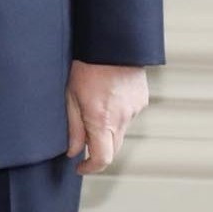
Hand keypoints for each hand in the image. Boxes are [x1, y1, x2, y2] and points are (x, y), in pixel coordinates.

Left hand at [65, 60, 148, 174]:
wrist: (112, 43)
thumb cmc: (86, 66)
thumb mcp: (70, 96)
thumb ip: (73, 127)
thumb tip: (73, 151)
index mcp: (102, 121)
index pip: (102, 159)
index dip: (90, 168)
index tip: (80, 167)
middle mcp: (122, 119)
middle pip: (113, 149)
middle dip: (98, 150)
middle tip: (83, 140)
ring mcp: (135, 110)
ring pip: (121, 131)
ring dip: (108, 129)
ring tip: (94, 105)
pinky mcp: (142, 101)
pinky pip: (129, 116)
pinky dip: (118, 114)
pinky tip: (107, 96)